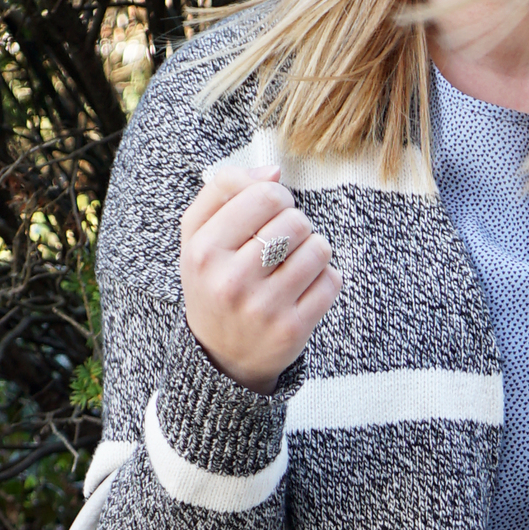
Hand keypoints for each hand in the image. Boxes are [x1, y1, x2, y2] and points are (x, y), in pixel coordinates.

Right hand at [178, 163, 340, 388]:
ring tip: (293, 263)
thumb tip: (273, 172)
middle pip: (295, 220)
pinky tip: (303, 288)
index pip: (263, 195)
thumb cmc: (213, 283)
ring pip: (318, 248)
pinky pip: (331, 280)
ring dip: (312, 250)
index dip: (277, 197)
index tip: (271, 213)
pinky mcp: (292, 330)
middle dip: (295, 224)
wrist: (219, 356)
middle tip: (282, 242)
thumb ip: (223, 190)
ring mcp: (263, 309)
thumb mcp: (197, 236)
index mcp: (205, 251)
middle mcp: (232, 281)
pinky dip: (324, 278)